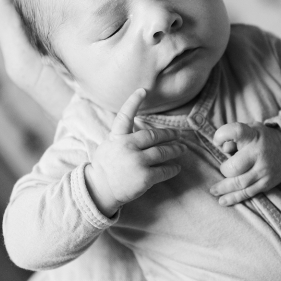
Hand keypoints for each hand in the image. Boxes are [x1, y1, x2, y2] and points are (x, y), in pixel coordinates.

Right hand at [84, 89, 186, 215]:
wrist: (99, 191)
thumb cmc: (104, 168)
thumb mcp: (108, 147)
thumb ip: (122, 138)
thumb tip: (138, 130)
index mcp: (117, 138)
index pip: (125, 116)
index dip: (134, 101)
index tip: (143, 90)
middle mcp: (127, 147)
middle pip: (154, 136)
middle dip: (169, 135)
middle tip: (178, 134)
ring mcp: (137, 162)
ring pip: (163, 152)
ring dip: (175, 150)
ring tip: (182, 149)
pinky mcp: (145, 177)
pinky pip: (164, 170)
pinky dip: (172, 169)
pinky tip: (176, 168)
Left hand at [210, 122, 280, 205]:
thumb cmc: (262, 139)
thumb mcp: (251, 130)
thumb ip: (235, 137)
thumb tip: (223, 149)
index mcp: (253, 136)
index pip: (236, 131)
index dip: (222, 135)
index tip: (217, 142)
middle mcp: (258, 153)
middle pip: (234, 166)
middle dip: (224, 169)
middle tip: (224, 169)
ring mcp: (263, 170)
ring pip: (239, 183)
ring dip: (223, 188)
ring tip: (213, 190)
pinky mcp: (266, 183)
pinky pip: (247, 193)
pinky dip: (234, 198)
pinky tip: (223, 201)